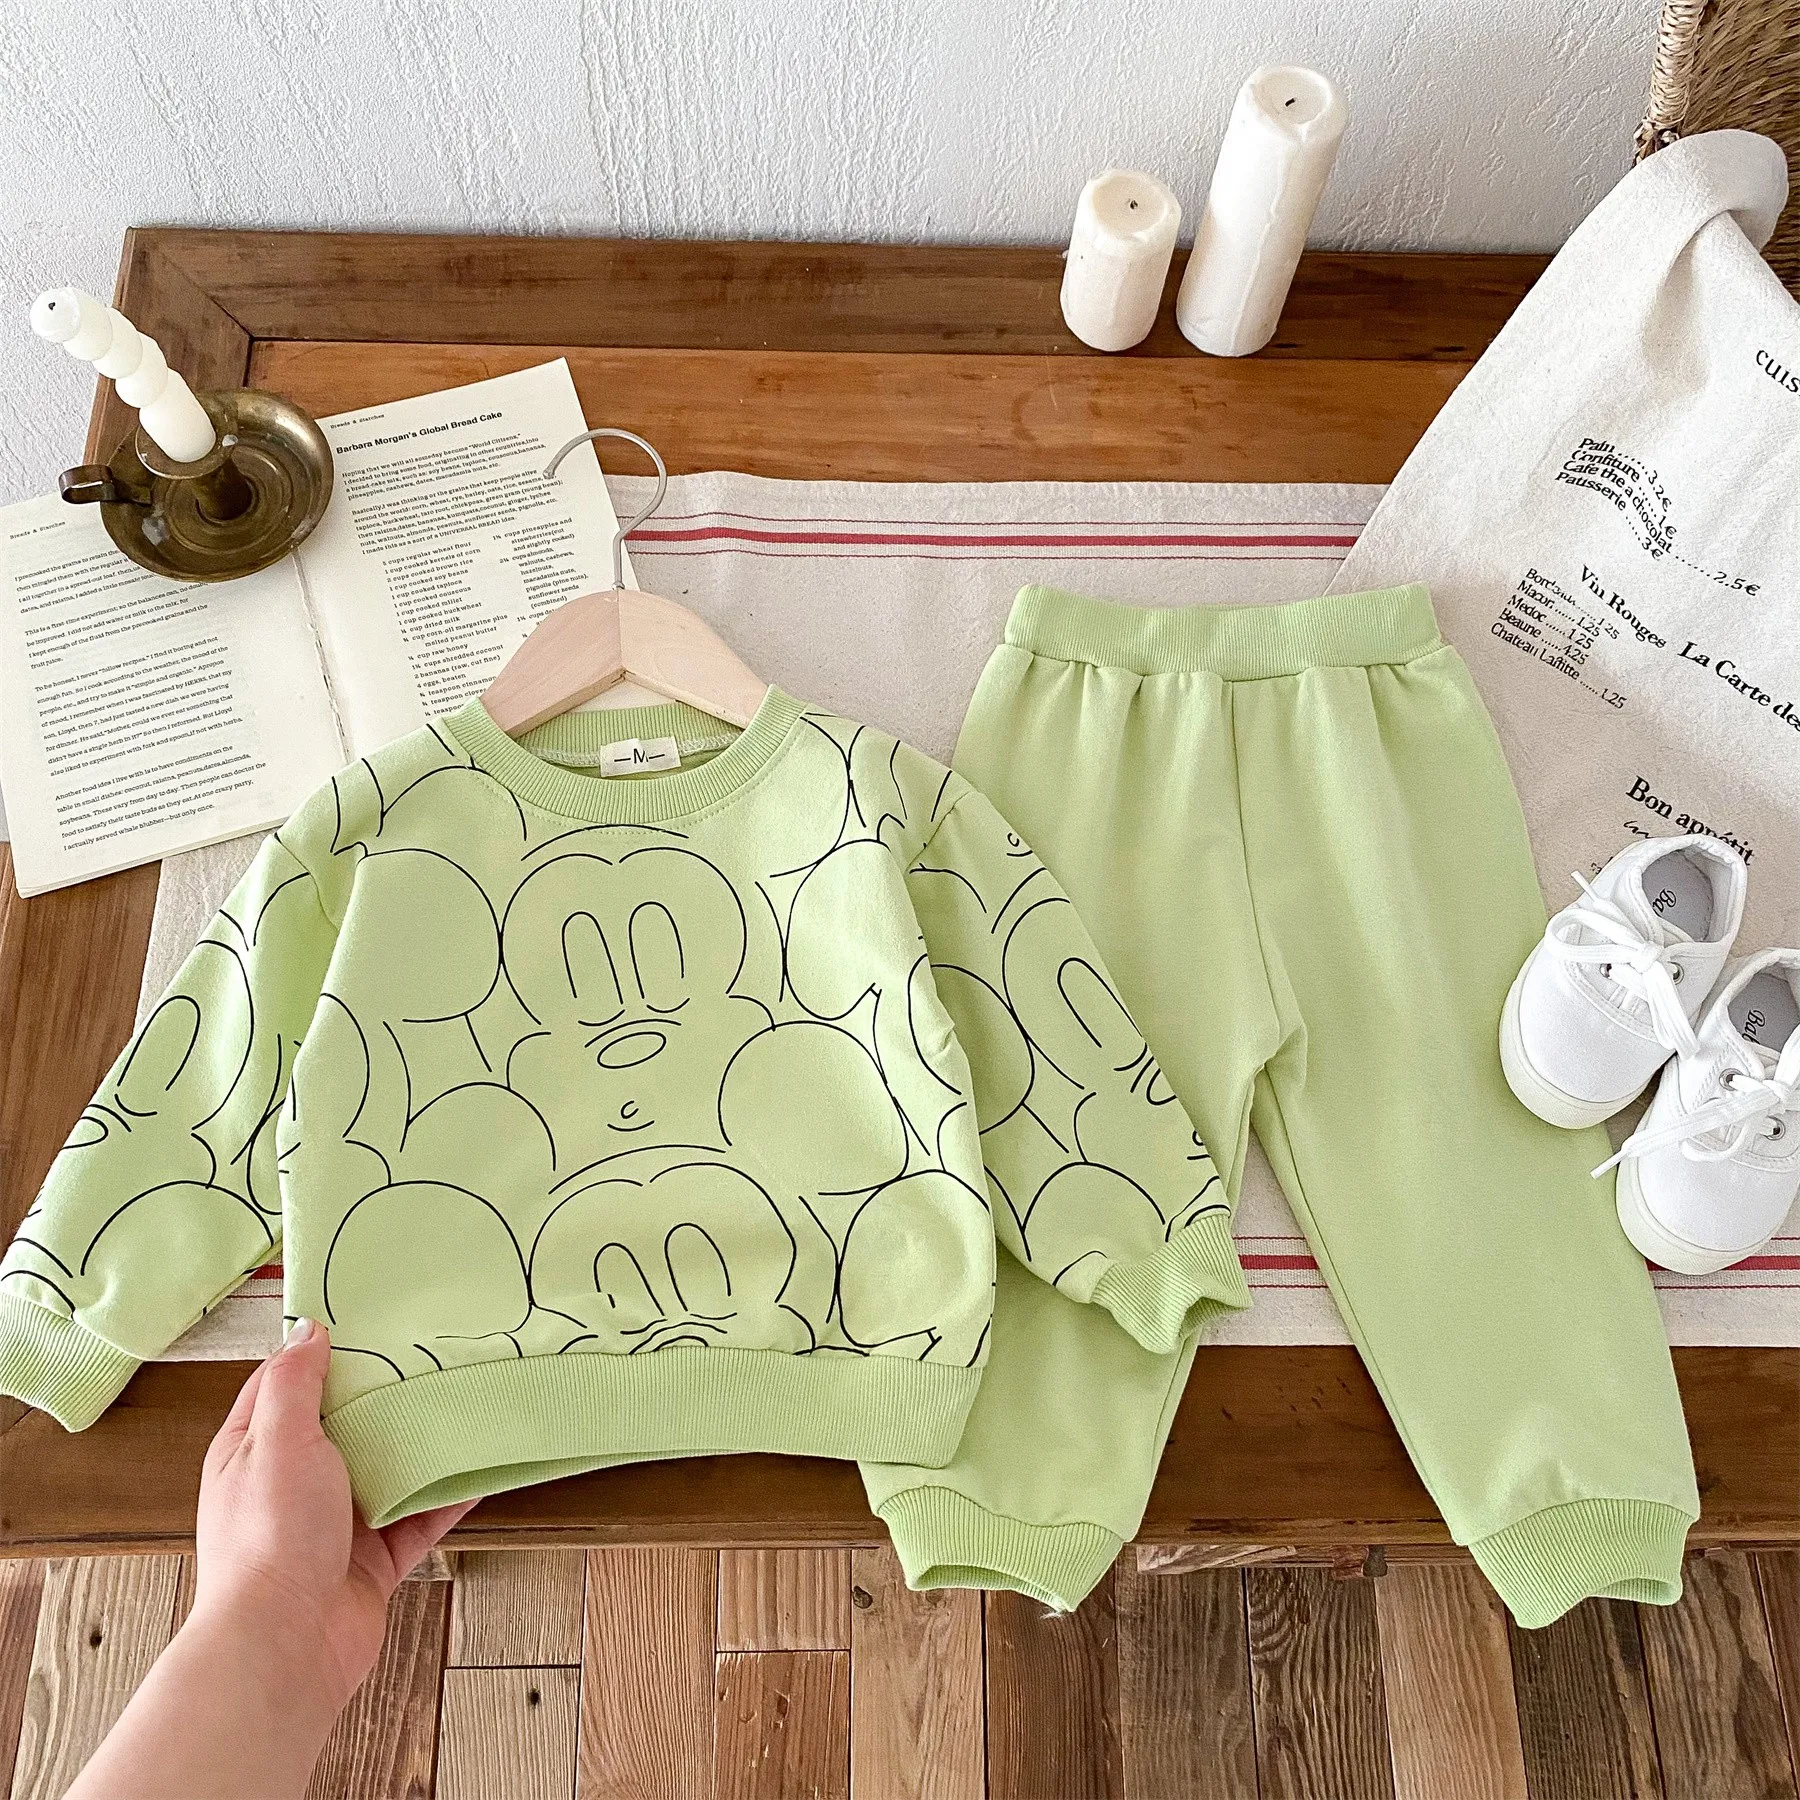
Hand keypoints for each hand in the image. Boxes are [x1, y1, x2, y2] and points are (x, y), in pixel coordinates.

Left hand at [193, 1318, 473, 1708]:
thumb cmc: (270, 1538)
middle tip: (426, 1356)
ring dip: (418, 1446)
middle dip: (379, 1397)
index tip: (365, 1324)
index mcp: (253, 1452)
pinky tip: (477, 1472)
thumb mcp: (277, 1441)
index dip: (318, 1354)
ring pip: (384, 1471)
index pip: (283, 1387)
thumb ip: (293, 1385)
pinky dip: (445, 1497)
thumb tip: (308, 1332)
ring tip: (459, 1405)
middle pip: (341, 1427)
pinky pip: (417, 1519)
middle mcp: (291, 1486)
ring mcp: (333, 1526)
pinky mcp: (371, 1561)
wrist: (286, 1645)